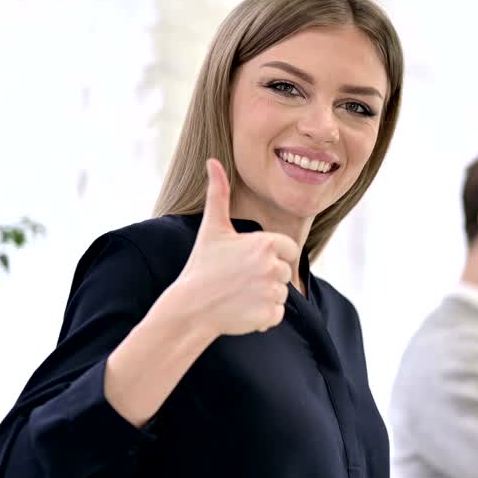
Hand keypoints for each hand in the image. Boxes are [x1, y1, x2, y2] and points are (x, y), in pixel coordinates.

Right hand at [175, 158, 298, 337]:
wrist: (190, 307)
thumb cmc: (203, 265)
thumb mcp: (213, 228)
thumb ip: (219, 194)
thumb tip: (212, 161)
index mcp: (267, 243)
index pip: (287, 249)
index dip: (270, 255)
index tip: (247, 261)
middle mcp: (273, 267)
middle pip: (285, 272)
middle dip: (266, 277)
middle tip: (238, 279)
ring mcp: (271, 292)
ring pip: (281, 294)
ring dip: (264, 297)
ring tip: (238, 294)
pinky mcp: (269, 315)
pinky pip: (276, 314)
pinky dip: (263, 316)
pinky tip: (241, 310)